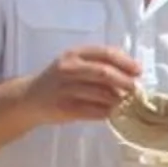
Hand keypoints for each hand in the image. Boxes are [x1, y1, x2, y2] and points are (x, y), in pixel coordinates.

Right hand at [27, 44, 141, 124]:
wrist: (30, 98)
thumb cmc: (59, 80)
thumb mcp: (75, 64)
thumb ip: (98, 64)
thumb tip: (131, 73)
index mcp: (75, 54)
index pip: (105, 53)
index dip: (125, 62)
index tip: (138, 71)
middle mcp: (69, 68)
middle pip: (104, 73)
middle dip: (125, 81)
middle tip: (135, 89)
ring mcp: (66, 88)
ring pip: (101, 94)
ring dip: (117, 100)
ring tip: (125, 103)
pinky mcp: (65, 108)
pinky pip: (93, 111)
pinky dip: (106, 112)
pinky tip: (111, 113)